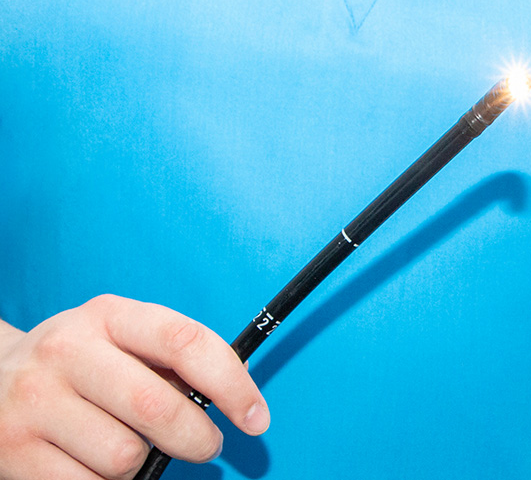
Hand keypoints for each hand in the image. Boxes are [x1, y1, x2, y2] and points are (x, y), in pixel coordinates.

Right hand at [0, 295, 268, 479]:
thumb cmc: (81, 364)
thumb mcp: (123, 340)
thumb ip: (177, 359)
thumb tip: (242, 386)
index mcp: (109, 315)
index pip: (185, 341)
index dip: (232, 383)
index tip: (256, 417)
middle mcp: (68, 351)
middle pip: (157, 407)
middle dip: (197, 438)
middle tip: (205, 445)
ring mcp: (35, 400)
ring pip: (124, 456)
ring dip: (142, 464)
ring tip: (129, 446)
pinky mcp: (14, 450)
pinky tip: (96, 464)